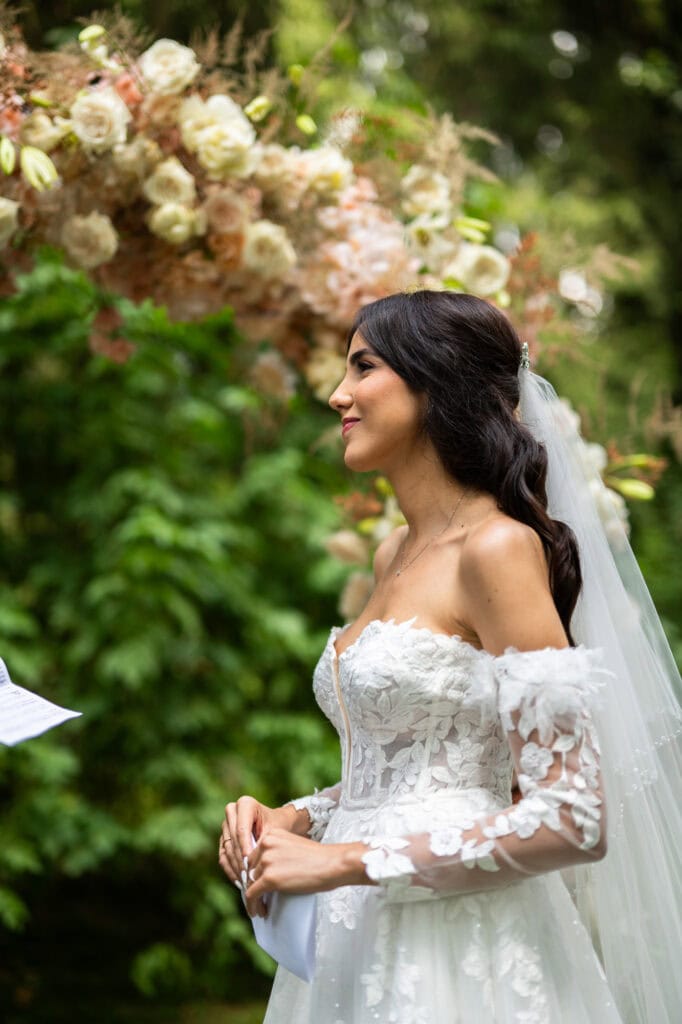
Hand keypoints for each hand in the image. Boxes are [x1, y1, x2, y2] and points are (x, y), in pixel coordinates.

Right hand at [219, 796, 298, 890]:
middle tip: (248, 877)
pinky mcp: (224, 839)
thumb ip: (262, 843)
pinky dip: (231, 869)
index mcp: (245, 804)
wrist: (278, 824)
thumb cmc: (279, 825)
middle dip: (241, 860)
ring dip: (236, 867)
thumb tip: (251, 862)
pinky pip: (224, 856)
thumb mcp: (275, 831)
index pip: (241, 829)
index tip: (249, 863)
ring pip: (228, 849)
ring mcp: (226, 825)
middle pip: (233, 840)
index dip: (244, 847)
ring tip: (245, 882)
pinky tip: (239, 881)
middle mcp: (232, 812)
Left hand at [244, 828, 370, 917]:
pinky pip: (252, 894)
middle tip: (259, 897)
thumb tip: (265, 872)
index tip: (257, 883)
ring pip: (250, 882)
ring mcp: (266, 861)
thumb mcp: (293, 846)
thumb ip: (277, 853)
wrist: (333, 863)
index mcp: (271, 834)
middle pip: (250, 868)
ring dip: (254, 896)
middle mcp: (265, 844)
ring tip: (261, 906)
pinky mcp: (269, 878)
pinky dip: (253, 906)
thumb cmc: (319, 858)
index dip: (254, 871)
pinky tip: (257, 912)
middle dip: (253, 883)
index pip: (254, 855)